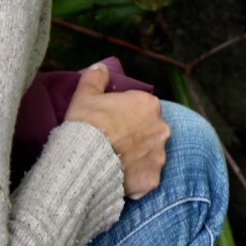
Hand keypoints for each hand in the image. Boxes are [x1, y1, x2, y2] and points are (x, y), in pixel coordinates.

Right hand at [64, 62, 169, 197]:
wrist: (84, 160)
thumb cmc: (86, 124)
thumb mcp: (85, 95)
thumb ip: (95, 78)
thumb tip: (101, 67)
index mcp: (149, 104)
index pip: (142, 107)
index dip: (125, 114)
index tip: (111, 122)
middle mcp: (162, 128)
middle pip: (150, 130)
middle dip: (136, 135)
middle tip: (114, 142)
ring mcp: (159, 155)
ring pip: (150, 154)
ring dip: (138, 157)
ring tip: (116, 161)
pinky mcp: (153, 178)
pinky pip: (146, 177)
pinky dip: (136, 177)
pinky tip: (120, 177)